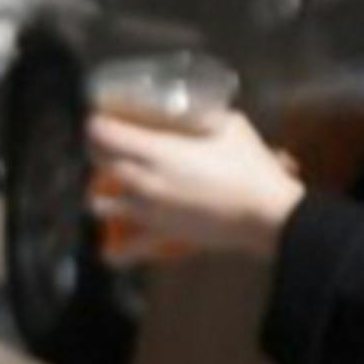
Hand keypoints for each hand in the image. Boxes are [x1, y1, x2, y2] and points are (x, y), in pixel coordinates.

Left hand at [83, 100, 303, 263]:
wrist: (265, 212)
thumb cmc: (249, 165)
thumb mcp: (231, 125)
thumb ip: (208, 117)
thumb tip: (201, 112)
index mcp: (154, 150)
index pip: (105, 133)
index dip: (98, 124)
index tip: (101, 120)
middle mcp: (141, 179)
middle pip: (99, 162)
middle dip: (98, 151)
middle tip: (107, 145)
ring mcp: (146, 209)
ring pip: (101, 203)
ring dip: (101, 194)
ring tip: (110, 188)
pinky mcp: (160, 233)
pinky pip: (128, 248)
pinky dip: (117, 250)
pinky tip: (108, 251)